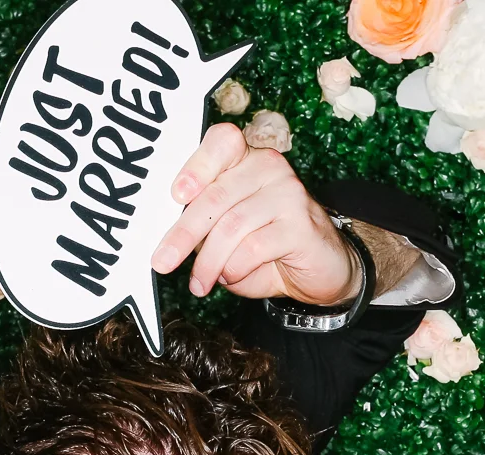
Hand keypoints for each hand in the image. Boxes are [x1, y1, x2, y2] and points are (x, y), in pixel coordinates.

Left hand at [150, 123, 356, 305]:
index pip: (222, 141)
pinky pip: (253, 248)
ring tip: (199, 283)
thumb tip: (171, 238)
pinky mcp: (301, 226)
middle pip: (216, 195)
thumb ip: (205, 223)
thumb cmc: (267, 248)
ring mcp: (289, 194)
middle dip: (183, 234)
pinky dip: (234, 269)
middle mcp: (270, 167)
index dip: (197, 165)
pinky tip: (230, 278)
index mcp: (248, 159)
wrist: (322, 269)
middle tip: (162, 262)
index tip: (177, 196)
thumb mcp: (229, 231)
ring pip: (231, 226)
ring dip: (208, 262)